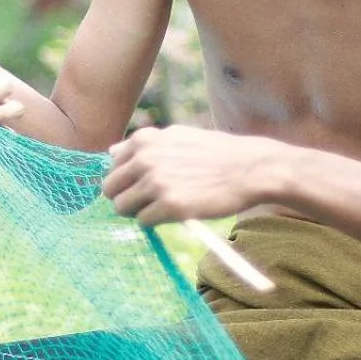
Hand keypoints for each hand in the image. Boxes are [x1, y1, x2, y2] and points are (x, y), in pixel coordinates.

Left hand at [102, 125, 275, 225]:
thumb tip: (111, 152)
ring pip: (122, 207)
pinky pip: (143, 221)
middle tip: (147, 203)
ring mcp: (156, 182)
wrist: (250, 168)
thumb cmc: (214, 153)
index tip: (142, 185)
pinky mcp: (170, 206)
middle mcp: (145, 158)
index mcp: (144, 140)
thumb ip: (144, 145)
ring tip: (159, 209)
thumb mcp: (177, 137)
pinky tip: (173, 214)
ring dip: (137, 212)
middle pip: (110, 189)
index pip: (112, 167)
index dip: (125, 180)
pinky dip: (154, 222)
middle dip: (124, 198)